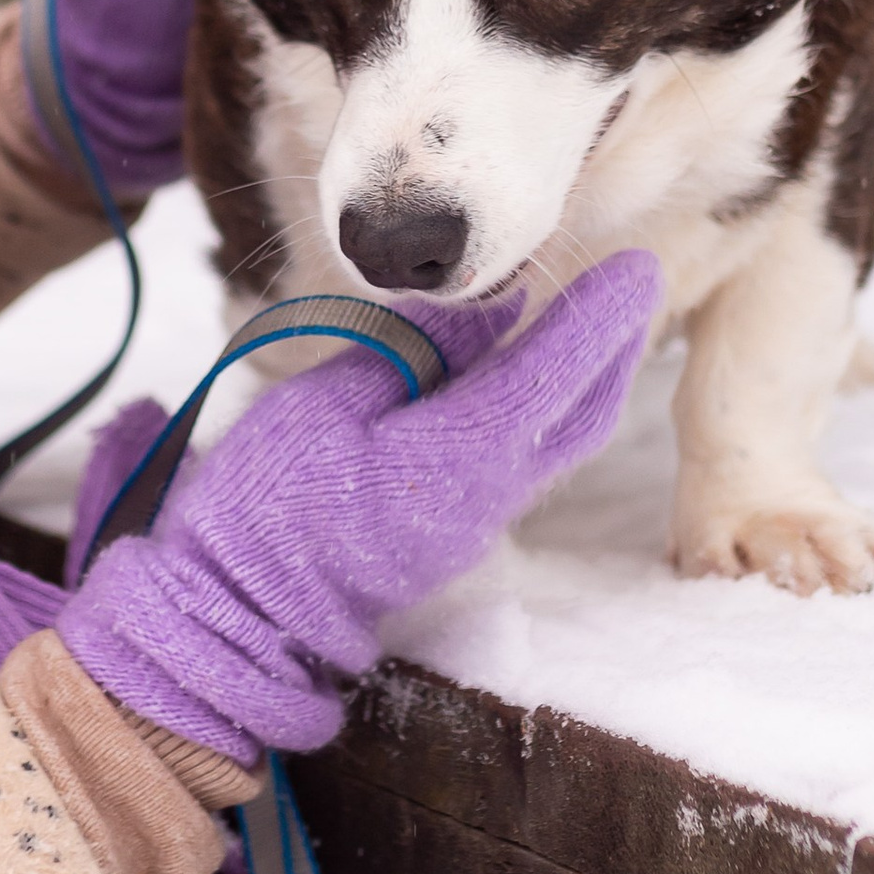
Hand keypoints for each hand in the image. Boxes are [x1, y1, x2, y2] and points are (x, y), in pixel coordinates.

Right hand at [58, 254, 660, 761]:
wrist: (240, 607)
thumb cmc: (267, 497)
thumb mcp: (328, 401)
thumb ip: (419, 354)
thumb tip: (494, 309)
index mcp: (452, 460)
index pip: (548, 376)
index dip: (597, 317)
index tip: (633, 266)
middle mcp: (487, 498)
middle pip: (581, 417)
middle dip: (614, 347)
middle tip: (629, 281)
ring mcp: (477, 524)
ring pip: (559, 442)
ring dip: (586, 377)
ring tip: (590, 314)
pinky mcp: (457, 532)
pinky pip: (525, 459)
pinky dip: (543, 405)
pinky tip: (523, 368)